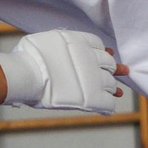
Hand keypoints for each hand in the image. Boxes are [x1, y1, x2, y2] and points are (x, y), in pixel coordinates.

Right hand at [0, 30, 128, 113]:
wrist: (26, 74)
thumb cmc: (28, 57)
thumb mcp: (48, 39)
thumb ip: (63, 43)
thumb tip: (67, 47)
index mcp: (80, 42)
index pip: (99, 45)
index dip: (103, 51)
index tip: (107, 54)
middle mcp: (90, 58)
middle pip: (109, 64)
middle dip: (113, 68)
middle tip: (121, 71)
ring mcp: (93, 79)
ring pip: (111, 84)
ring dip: (112, 88)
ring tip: (115, 92)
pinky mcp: (92, 98)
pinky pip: (108, 103)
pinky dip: (109, 105)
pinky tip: (108, 107)